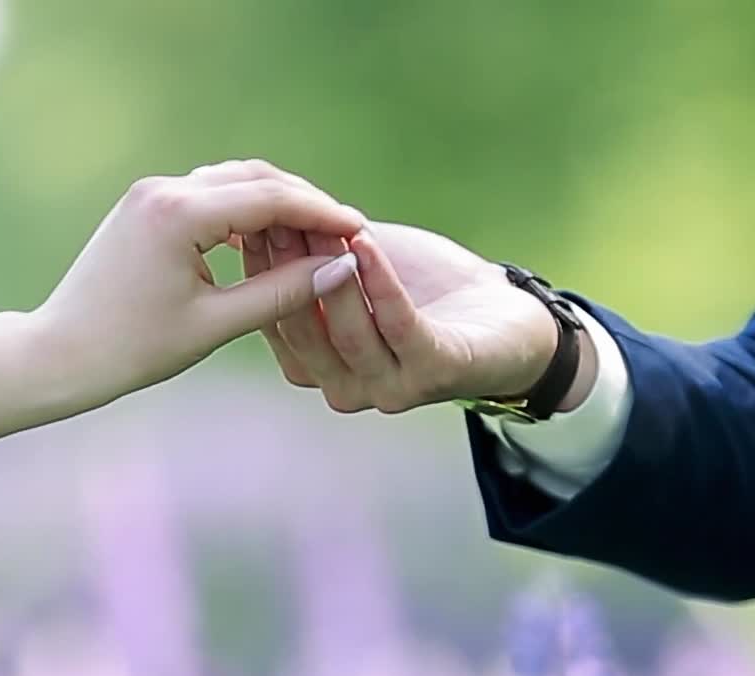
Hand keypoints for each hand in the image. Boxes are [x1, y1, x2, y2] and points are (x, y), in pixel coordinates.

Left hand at [30, 160, 364, 415]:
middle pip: (255, 178)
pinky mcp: (146, 206)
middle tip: (346, 232)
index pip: (270, 198)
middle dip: (304, 202)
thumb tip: (341, 267)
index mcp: (179, 214)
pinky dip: (245, 213)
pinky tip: (271, 241)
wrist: (63, 352)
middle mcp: (163, 188)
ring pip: (232, 182)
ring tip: (315, 238)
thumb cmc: (135, 348)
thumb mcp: (217, 325)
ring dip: (276, 204)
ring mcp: (151, 193)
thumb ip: (282, 292)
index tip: (360, 231)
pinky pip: (210, 197)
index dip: (322, 212)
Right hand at [240, 216, 575, 414]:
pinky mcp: (432, 373)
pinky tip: (364, 242)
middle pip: (301, 332)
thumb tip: (252, 209)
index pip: (275, 323)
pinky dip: (379, 283)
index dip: (258, 272)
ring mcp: (388, 388)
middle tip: (274, 217)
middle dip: (286, 271)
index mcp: (321, 368)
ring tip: (320, 223)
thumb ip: (314, 248)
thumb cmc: (430, 292)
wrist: (507, 319)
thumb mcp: (360, 266)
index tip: (246, 217)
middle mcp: (347, 388)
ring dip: (329, 272)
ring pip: (345, 334)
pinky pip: (397, 326)